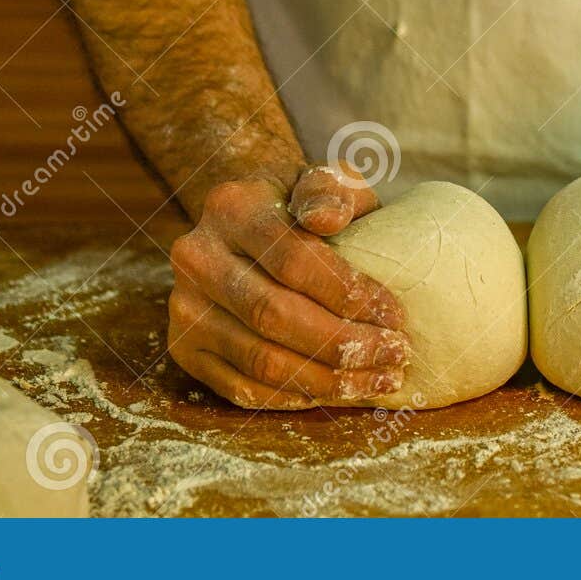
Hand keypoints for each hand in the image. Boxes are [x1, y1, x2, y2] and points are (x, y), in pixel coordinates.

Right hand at [168, 164, 408, 409]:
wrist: (243, 224)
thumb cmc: (299, 205)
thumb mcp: (321, 181)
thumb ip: (331, 190)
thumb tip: (328, 217)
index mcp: (231, 207)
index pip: (293, 260)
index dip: (347, 294)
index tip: (396, 316)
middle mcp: (197, 257)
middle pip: (274, 315)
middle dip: (344, 343)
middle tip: (396, 354)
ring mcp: (184, 307)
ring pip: (260, 360)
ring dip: (328, 380)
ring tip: (380, 379)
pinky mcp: (184, 348)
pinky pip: (241, 389)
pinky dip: (294, 398)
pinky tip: (337, 393)